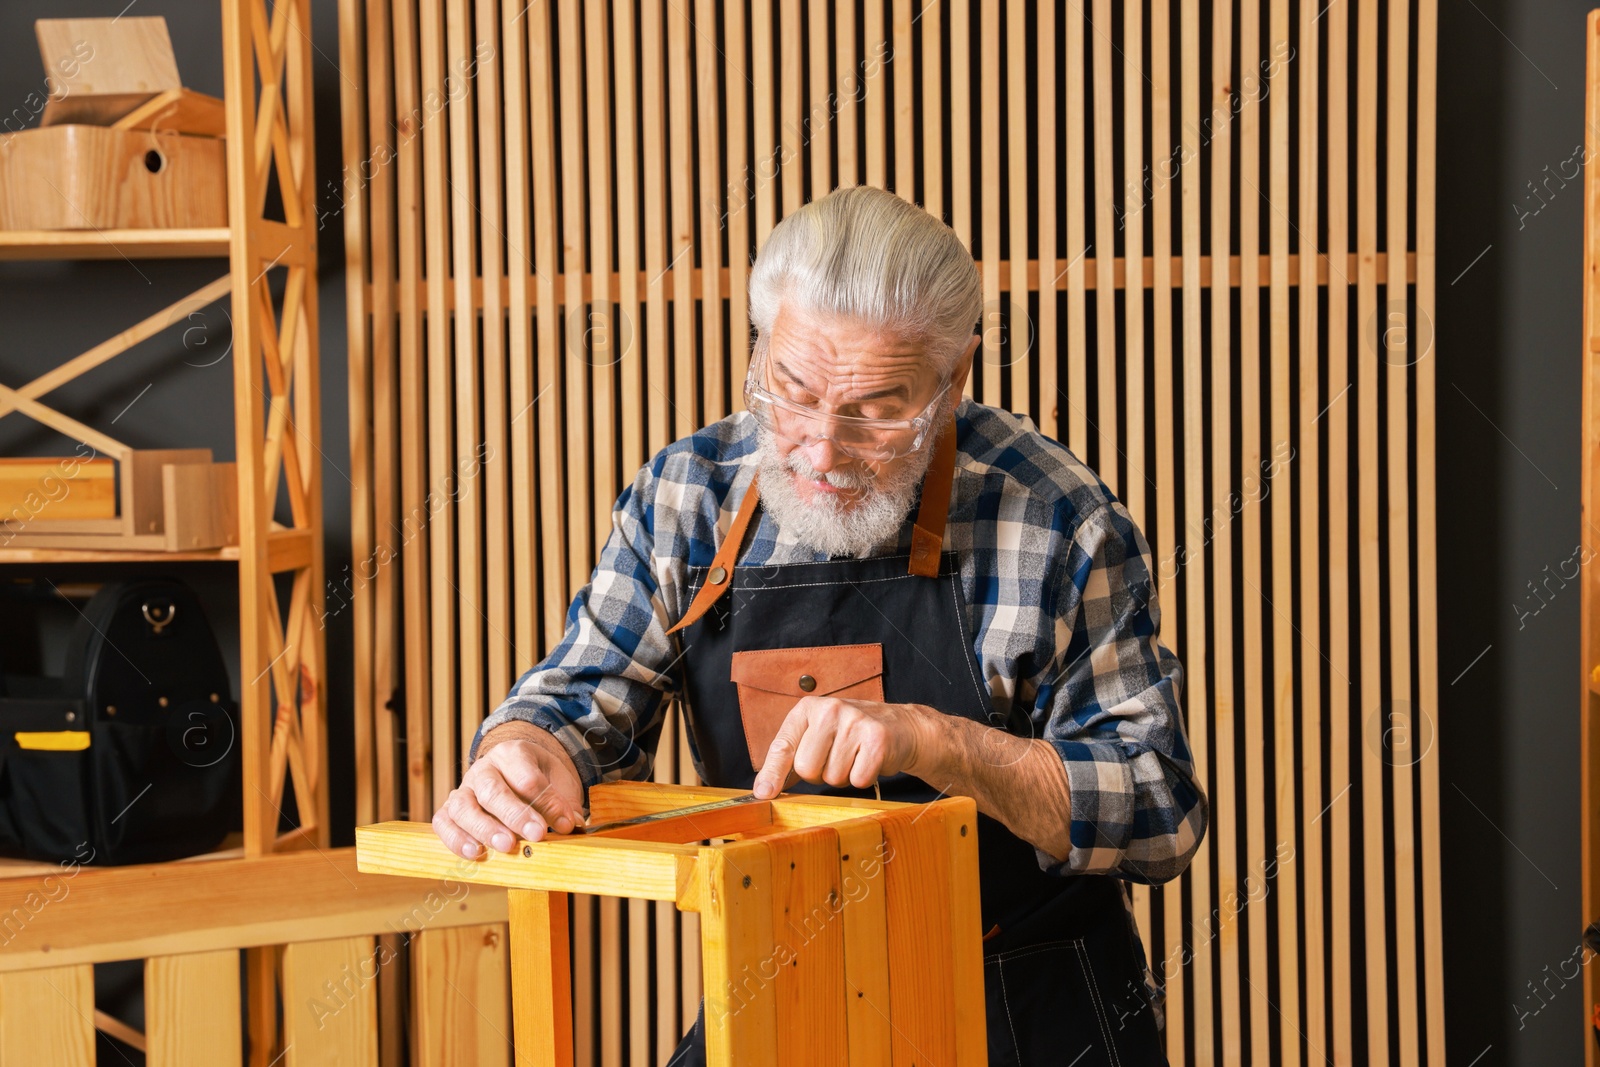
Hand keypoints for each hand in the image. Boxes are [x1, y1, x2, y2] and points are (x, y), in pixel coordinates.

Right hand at [432, 735, 586, 858]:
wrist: (517, 774)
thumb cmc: (539, 780)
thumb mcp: (558, 782)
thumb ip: (563, 804)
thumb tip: (569, 824)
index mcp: (512, 754)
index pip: (527, 778)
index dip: (547, 803)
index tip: (565, 824)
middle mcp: (484, 769)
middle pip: (492, 790)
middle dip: (515, 815)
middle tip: (535, 835)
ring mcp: (464, 789)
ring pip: (463, 807)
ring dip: (484, 829)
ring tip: (505, 847)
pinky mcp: (449, 810)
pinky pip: (443, 823)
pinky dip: (455, 839)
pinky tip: (475, 853)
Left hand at [752, 697, 941, 798]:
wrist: (901, 727)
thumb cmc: (851, 736)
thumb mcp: (817, 736)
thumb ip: (790, 759)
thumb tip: (764, 789)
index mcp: (808, 708)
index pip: (782, 745)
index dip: (772, 773)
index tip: (764, 794)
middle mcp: (829, 709)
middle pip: (806, 768)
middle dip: (819, 775)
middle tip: (836, 759)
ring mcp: (854, 721)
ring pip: (832, 777)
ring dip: (843, 776)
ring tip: (854, 757)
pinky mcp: (877, 738)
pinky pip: (858, 780)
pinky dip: (863, 778)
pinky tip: (869, 760)